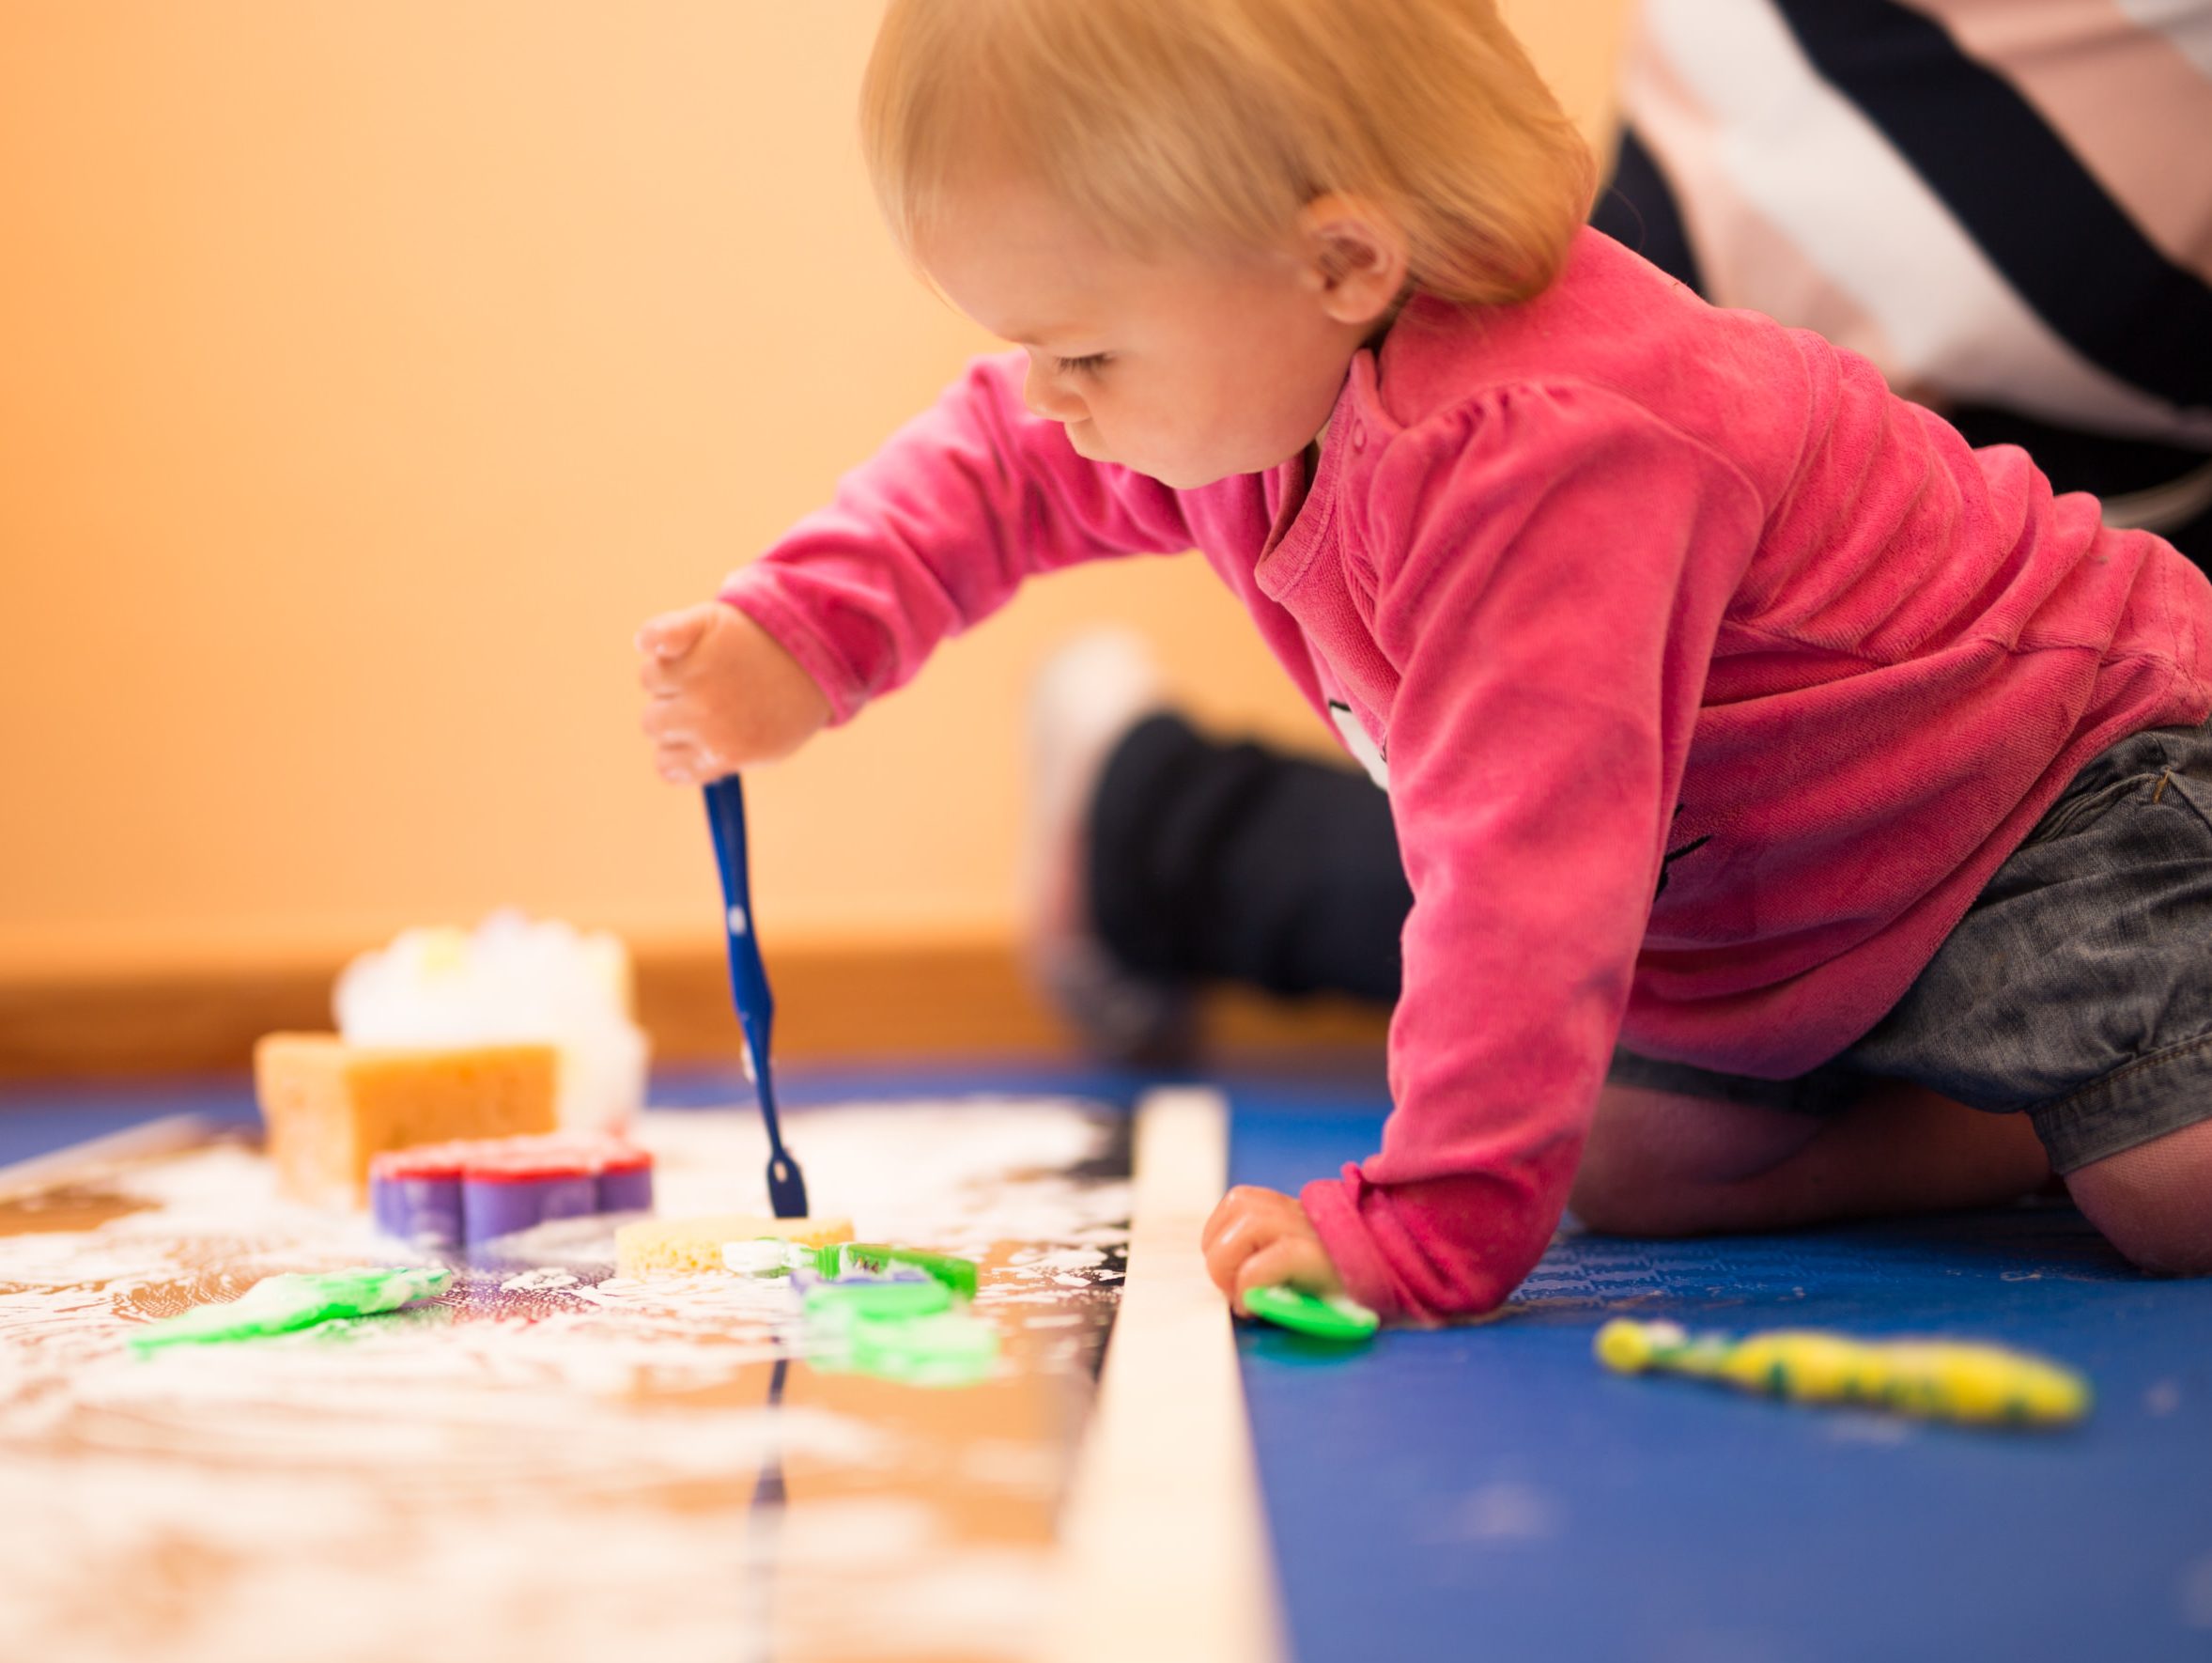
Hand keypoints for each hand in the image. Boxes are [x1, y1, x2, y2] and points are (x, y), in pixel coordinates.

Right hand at [636, 602, 830, 784]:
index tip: (692, 738)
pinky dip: (653, 637)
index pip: (667, 765)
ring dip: (669, 673)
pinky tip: (664, 642)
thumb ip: (721, 762)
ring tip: (709, 663)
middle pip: (652, 723)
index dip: (677, 750)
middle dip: (673, 712)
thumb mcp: (768, 748)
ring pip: (650, 679)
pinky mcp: (692, 630)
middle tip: (706, 695)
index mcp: (723, 750)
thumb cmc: (790, 700)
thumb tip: (680, 771)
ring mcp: (696, 671)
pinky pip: (652, 636)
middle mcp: (704, 714)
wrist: (820, 646)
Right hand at [1200, 1185, 1343, 1315]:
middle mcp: (1303, 1222)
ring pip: (1237, 1205)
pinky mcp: (1276, 1199)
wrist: (1367, 1262)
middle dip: (1224, 1264)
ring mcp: (1289, 1205)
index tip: (1246, 1308)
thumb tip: (1251, 1303)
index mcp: (1321, 1255)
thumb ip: (1289, 1309)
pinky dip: (1220, 1225)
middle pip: (1248, 1224)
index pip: (1277, 1256)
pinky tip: (1227, 1250)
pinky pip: (1236, 1199)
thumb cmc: (1345, 1295)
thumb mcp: (1326, 1311)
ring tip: (1226, 1272)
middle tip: (1233, 1292)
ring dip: (1217, 1242)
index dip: (1248, 1283)